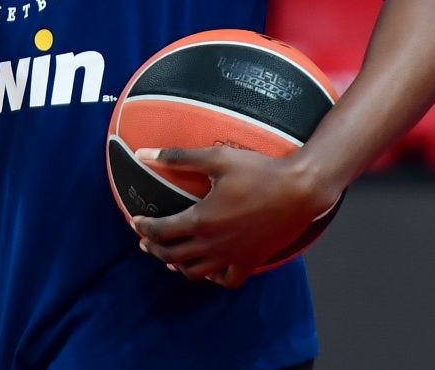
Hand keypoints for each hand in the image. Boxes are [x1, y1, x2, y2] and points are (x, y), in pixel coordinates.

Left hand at [130, 146, 339, 288]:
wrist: (300, 190)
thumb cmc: (258, 171)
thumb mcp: (216, 158)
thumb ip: (177, 157)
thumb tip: (142, 153)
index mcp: (201, 220)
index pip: (161, 231)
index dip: (144, 227)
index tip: (135, 221)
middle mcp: (214, 244)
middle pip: (173, 255)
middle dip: (154, 248)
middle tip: (144, 240)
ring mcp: (233, 257)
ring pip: (196, 272)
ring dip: (177, 265)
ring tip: (169, 257)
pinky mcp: (251, 262)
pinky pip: (226, 281)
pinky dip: (212, 278)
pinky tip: (208, 269)